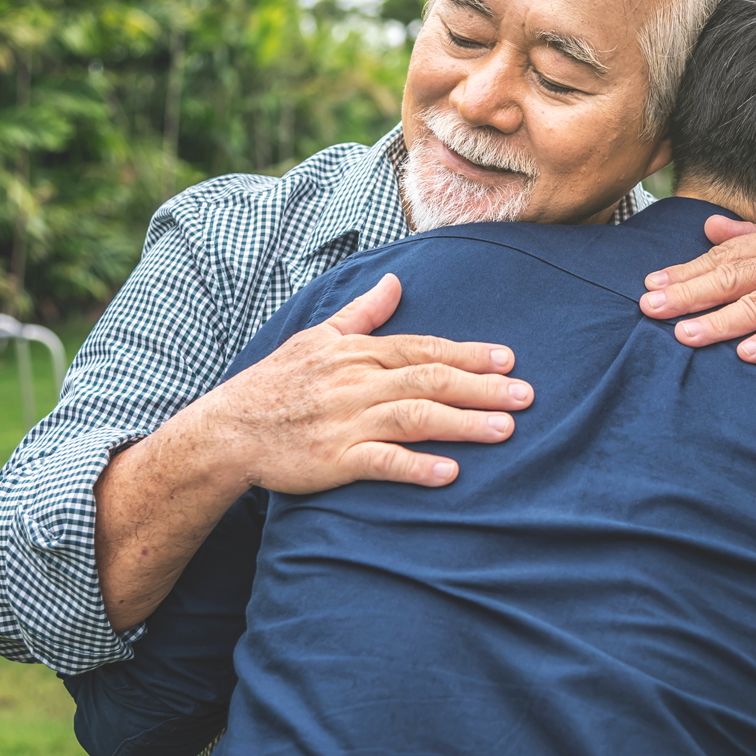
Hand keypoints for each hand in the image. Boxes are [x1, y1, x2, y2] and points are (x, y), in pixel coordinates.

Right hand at [204, 272, 531, 492]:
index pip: (423, 349)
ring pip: (414, 418)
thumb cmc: (277, 382)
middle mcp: (356, 383)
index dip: (468, 354)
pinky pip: (381, 462)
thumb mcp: (317, 337)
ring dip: (462, 424)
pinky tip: (449, 473)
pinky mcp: (334, 459)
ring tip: (505, 431)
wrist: (229, 429)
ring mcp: (346, 421)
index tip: (508, 359)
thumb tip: (394, 281)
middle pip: (429, 380)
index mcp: (357, 353)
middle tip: (526, 395)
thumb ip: (361, 312)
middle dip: (482, 387)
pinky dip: (415, 467)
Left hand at [637, 217, 755, 452]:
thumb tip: (708, 225)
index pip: (725, 257)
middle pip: (736, 277)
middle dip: (690, 293)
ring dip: (721, 320)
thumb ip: (751, 243)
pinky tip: (746, 354)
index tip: (650, 286)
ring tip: (685, 335)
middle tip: (651, 308)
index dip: (686, 271)